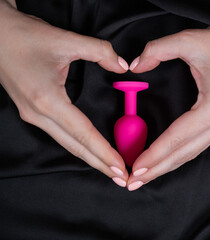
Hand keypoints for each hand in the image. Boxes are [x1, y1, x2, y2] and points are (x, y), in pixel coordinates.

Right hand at [0, 2, 129, 186]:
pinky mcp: (33, 112)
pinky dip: (79, 146)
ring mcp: (33, 116)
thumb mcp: (66, 40)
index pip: (83, 134)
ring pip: (67, 144)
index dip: (104, 152)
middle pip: (75, 147)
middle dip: (100, 164)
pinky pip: (60, 135)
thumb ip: (100, 51)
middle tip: (122, 179)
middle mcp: (39, 114)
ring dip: (90, 158)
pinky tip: (90, 150)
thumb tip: (123, 65)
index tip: (121, 168)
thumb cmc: (25, 36)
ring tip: (110, 169)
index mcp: (47, 100)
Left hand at [127, 28, 209, 190]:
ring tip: (146, 176)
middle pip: (183, 154)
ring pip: (191, 153)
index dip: (153, 155)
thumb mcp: (190, 40)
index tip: (134, 168)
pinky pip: (197, 145)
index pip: (176, 138)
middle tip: (132, 183)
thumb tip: (134, 66)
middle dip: (156, 170)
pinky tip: (167, 160)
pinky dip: (179, 155)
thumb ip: (156, 51)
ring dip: (167, 166)